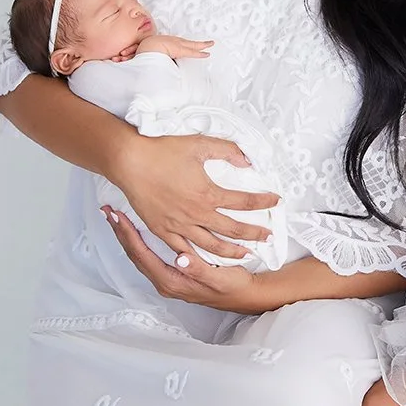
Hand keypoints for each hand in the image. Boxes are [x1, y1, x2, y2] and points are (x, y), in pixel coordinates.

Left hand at [101, 205, 263, 311]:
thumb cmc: (232, 287)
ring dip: (129, 235)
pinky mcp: (173, 272)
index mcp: (171, 281)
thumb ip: (199, 269)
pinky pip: (150, 253)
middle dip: (122, 232)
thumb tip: (181, 258)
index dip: (128, 235)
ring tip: (118, 217)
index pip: (141, 255)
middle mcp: (165, 280)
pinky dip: (141, 238)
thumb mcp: (219, 278)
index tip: (117, 216)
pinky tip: (139, 228)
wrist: (245, 297)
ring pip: (140, 253)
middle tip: (109, 211)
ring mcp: (168, 277)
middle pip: (135, 253)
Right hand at [113, 133, 280, 261]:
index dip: (263, 202)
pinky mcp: (162, 230)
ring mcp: (179, 225)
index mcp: (208, 193)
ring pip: (211, 245)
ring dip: (232, 251)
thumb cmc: (163, 150)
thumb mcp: (200, 144)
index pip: (244, 202)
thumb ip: (227, 151)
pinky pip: (184, 250)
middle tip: (269, 237)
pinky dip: (199, 257)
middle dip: (254, 234)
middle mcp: (196, 214)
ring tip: (245, 254)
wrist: (129, 161)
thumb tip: (246, 161)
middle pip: (232, 229)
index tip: (276, 202)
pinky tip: (207, 261)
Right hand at [136, 35, 214, 59]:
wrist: (145, 47)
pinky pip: (192, 52)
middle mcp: (172, 42)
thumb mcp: (146, 53)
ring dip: (201, 46)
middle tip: (207, 43)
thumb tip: (141, 61)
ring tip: (210, 45)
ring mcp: (176, 45)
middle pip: (187, 43)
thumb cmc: (144, 50)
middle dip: (197, 43)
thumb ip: (148, 57)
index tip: (188, 46)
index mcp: (165, 43)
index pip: (177, 44)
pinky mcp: (180, 50)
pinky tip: (207, 54)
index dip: (184, 45)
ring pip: (192, 46)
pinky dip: (200, 53)